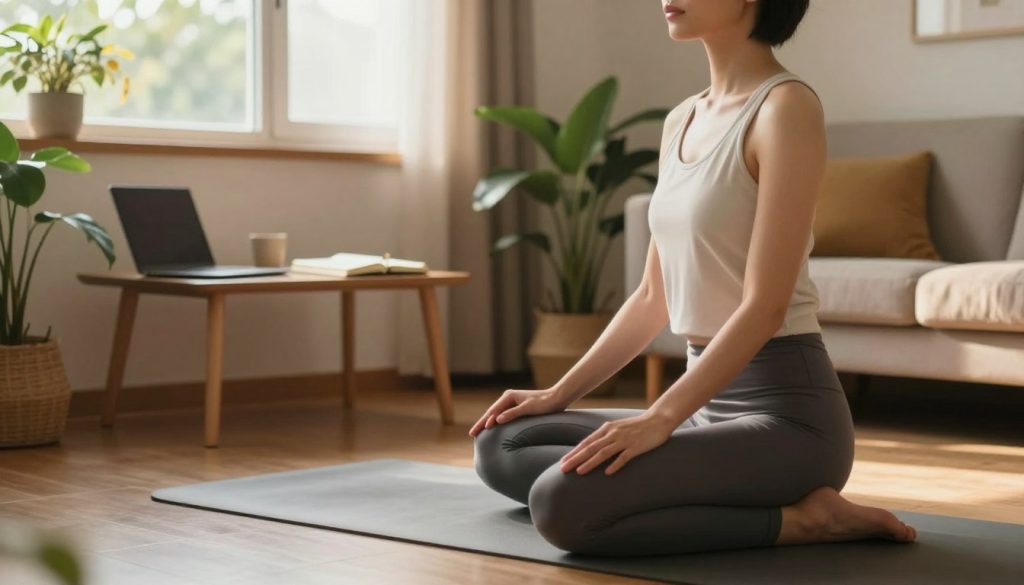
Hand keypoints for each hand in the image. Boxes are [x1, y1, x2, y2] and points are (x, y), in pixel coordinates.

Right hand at [468, 387, 568, 437]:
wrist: (556, 399)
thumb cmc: (543, 403)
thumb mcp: (528, 409)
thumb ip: (512, 414)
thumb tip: (497, 420)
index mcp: (508, 396)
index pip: (492, 411)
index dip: (483, 422)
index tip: (476, 432)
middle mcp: (508, 398)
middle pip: (491, 412)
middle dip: (481, 423)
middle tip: (471, 434)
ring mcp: (512, 402)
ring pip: (496, 414)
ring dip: (487, 423)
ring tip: (478, 433)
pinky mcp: (516, 407)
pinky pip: (503, 416)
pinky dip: (496, 422)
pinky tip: (492, 428)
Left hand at [559, 411, 675, 475]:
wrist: (658, 420)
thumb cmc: (636, 426)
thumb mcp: (617, 428)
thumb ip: (605, 437)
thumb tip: (591, 448)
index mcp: (607, 429)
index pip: (586, 442)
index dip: (574, 452)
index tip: (563, 461)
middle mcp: (613, 433)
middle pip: (591, 448)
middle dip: (576, 459)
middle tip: (563, 469)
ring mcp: (624, 440)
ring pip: (603, 452)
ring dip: (590, 463)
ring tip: (579, 472)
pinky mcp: (636, 446)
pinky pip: (623, 457)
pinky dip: (615, 464)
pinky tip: (607, 473)